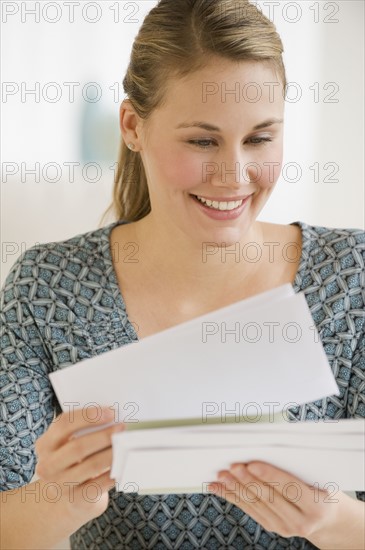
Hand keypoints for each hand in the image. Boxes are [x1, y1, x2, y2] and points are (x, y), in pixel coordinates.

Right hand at [35, 405, 123, 525]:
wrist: (68, 498)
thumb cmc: (74, 461)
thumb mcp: (68, 444)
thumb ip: (82, 430)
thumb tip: (111, 418)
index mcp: (45, 445)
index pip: (63, 424)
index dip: (88, 416)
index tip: (111, 412)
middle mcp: (47, 466)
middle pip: (77, 447)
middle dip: (103, 436)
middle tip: (121, 428)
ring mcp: (60, 485)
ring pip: (91, 465)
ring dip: (111, 454)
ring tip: (125, 445)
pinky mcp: (76, 500)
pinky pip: (98, 484)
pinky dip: (112, 474)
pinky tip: (121, 465)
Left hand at [207, 461, 343, 542]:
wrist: (328, 518)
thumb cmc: (322, 488)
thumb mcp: (320, 477)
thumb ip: (299, 467)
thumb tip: (270, 445)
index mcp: (316, 506)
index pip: (290, 488)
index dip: (270, 476)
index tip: (252, 464)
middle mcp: (301, 522)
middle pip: (269, 498)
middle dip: (248, 481)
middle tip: (233, 466)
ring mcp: (285, 528)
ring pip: (255, 505)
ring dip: (235, 489)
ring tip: (222, 475)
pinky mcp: (272, 527)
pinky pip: (249, 510)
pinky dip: (232, 497)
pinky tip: (219, 488)